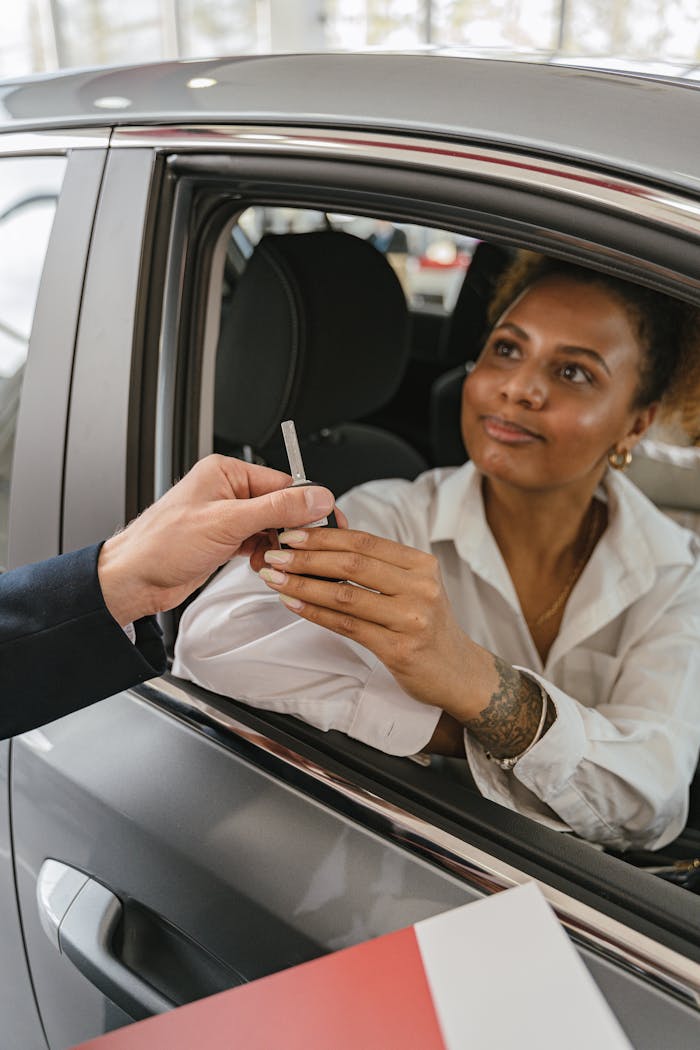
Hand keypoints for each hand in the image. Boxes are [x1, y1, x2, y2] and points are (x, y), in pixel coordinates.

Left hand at [98, 455, 334, 625]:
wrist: (134, 580)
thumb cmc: (162, 545)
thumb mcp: (227, 523)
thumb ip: (276, 509)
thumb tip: (315, 498)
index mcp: (226, 473)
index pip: (283, 483)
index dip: (306, 505)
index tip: (326, 523)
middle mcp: (227, 490)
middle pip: (280, 505)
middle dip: (290, 530)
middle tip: (298, 549)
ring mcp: (226, 516)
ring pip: (271, 527)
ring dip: (276, 546)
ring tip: (272, 559)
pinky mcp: (225, 539)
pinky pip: (259, 542)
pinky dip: (265, 555)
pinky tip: (260, 565)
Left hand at [257, 526, 477, 715]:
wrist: (456, 672)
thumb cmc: (426, 626)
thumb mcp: (413, 586)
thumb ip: (378, 566)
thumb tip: (326, 544)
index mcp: (421, 565)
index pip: (365, 541)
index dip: (324, 535)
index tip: (293, 533)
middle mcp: (420, 587)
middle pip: (353, 563)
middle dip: (307, 557)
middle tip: (276, 555)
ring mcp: (410, 618)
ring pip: (345, 594)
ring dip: (304, 585)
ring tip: (276, 579)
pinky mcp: (398, 648)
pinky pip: (347, 625)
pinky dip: (315, 613)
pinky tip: (293, 604)